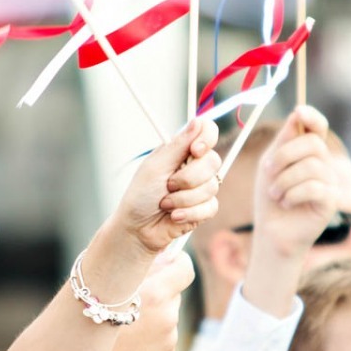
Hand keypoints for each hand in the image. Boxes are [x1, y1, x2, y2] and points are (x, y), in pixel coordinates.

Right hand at [79, 249, 193, 350]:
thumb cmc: (89, 328)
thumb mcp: (107, 291)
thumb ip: (135, 270)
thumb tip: (158, 255)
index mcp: (154, 294)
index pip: (184, 267)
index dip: (176, 262)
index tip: (166, 262)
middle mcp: (167, 315)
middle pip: (172, 290)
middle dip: (158, 289)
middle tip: (133, 296)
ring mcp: (169, 337)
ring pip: (167, 313)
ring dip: (153, 313)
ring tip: (126, 325)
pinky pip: (164, 334)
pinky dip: (151, 334)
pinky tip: (130, 342)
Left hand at [112, 117, 221, 257]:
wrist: (137, 230)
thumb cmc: (140, 196)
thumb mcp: (156, 167)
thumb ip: (179, 145)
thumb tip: (198, 120)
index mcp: (181, 151)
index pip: (207, 132)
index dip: (206, 139)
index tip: (195, 151)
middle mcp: (193, 166)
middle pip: (213, 161)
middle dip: (189, 178)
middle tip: (168, 185)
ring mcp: (200, 188)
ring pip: (212, 186)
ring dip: (184, 198)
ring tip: (165, 204)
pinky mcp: (204, 208)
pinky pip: (211, 206)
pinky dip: (189, 212)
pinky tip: (174, 216)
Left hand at [252, 107, 338, 255]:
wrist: (272, 232)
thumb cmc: (270, 198)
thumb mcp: (270, 164)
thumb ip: (283, 141)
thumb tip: (298, 112)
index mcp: (309, 153)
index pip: (318, 127)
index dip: (312, 117)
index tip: (299, 111)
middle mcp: (324, 164)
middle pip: (313, 144)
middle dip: (284, 155)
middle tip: (268, 171)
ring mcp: (330, 182)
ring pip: (311, 166)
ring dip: (284, 180)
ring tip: (275, 193)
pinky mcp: (331, 201)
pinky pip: (315, 187)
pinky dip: (293, 194)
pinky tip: (285, 203)